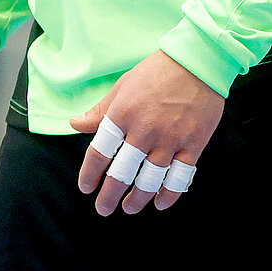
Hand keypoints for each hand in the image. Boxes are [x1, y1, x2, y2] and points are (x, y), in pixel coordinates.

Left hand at [70, 50, 223, 216]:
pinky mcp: (193, 145)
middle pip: (122, 173)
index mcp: (122, 115)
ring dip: (137, 199)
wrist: (196, 62)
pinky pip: (179, 178)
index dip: (90, 174)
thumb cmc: (156, 72)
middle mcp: (144, 131)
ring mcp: (170, 140)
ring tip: (129, 208)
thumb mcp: (122, 86)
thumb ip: (100, 111)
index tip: (86, 187)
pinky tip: (160, 203)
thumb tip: (75, 124)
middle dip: (109, 195)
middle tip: (104, 208)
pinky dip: (169, 195)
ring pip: (149, 181)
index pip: (99, 152)